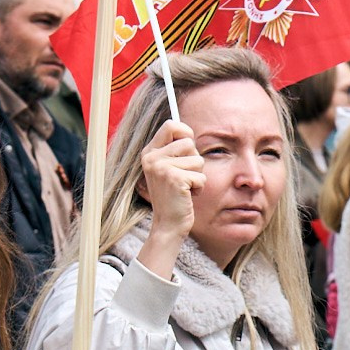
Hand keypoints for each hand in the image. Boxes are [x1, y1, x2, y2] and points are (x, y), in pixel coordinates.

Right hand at [137, 121, 205, 273]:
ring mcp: (162, 168)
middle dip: (194, 160)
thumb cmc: (173, 196)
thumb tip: (188, 131)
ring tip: (185, 187)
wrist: (168, 224)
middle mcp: (152, 158)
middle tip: (183, 176)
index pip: (171, 125)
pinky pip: (200, 176)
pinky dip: (199, 187)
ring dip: (197, 175)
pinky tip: (187, 195)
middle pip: (189, 142)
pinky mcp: (175, 179)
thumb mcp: (167, 169)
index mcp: (149, 152)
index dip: (184, 133)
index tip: (187, 148)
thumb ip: (174, 150)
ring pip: (198, 159)